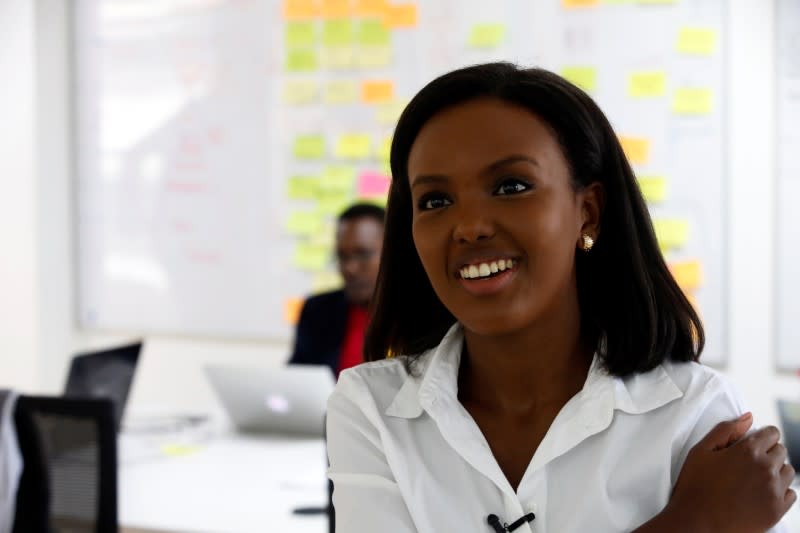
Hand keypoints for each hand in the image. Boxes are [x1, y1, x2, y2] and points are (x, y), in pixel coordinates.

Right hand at [664, 413, 795, 532]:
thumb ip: (725, 430)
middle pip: (781, 450)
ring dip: (775, 471)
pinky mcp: (777, 510)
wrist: (697, 524)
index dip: (761, 436)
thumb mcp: (701, 451)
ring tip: (754, 479)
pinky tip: (760, 493)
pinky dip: (780, 491)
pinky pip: (791, 494)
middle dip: (767, 452)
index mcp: (747, 451)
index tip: (751, 444)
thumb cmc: (695, 487)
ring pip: (787, 471)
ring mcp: (774, 490)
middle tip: (748, 463)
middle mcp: (766, 468)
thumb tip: (748, 418)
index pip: (772, 433)